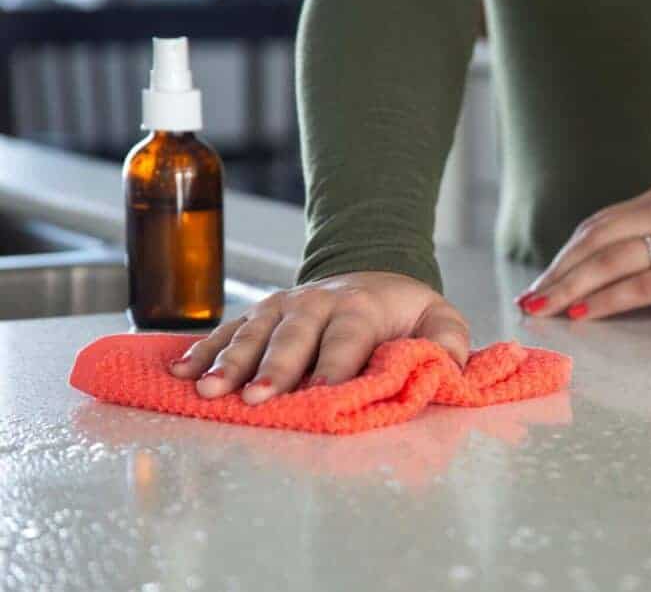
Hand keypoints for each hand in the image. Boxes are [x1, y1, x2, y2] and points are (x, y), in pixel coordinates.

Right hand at [167, 271, 469, 404]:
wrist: (373, 274)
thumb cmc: (405, 312)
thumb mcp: (439, 319)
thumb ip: (448, 342)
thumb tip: (447, 368)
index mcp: (361, 306)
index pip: (348, 337)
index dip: (336, 364)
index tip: (323, 393)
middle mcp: (316, 303)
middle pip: (293, 335)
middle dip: (274, 368)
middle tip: (256, 400)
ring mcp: (283, 307)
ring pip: (253, 332)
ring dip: (228, 362)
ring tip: (206, 390)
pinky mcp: (261, 314)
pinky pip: (227, 330)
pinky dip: (202, 349)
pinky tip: (179, 373)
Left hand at [516, 184, 650, 319]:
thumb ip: (635, 248)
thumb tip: (573, 278)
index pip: (598, 226)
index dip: (562, 256)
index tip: (537, 283)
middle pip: (600, 241)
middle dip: (560, 274)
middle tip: (531, 301)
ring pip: (615, 261)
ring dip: (573, 288)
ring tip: (547, 309)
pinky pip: (642, 286)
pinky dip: (607, 301)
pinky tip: (584, 314)